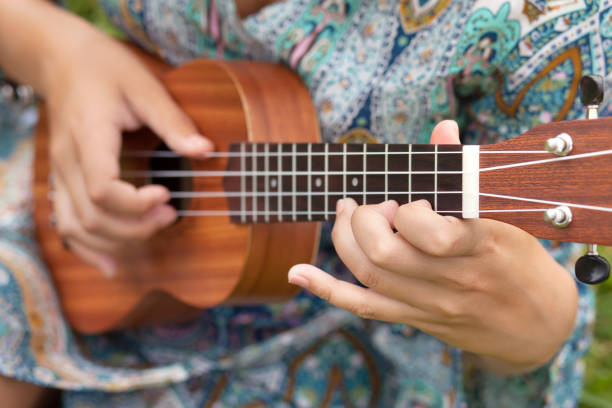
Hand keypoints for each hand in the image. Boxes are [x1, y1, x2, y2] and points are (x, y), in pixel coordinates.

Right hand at [45, 25, 212, 276]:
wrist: (64, 59)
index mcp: (89, 136)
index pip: (102, 189)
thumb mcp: (145, 86)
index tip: (168, 194)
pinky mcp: (63, 179)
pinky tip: (113, 266)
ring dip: (116, 241)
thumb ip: (174, 122)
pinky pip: (67, 224)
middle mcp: (68, 160)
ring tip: (155, 228)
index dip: (136, 204)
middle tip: (172, 215)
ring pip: (76, 227)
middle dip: (135, 227)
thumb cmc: (106, 69)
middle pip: (92, 216)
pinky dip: (89, 248)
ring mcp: (61, 172)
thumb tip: (206, 151)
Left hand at [288, 121, 578, 373]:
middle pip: (384, 252)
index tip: (411, 198)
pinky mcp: (414, 318)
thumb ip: (465, 174)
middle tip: (373, 204)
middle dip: (364, 219)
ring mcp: (428, 304)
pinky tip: (298, 274)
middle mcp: (449, 281)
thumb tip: (442, 128)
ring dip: (344, 238)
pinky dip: (326, 289)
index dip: (408, 210)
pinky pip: (364, 306)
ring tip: (347, 215)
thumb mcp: (505, 216)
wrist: (535, 327)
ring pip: (369, 274)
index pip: (430, 233)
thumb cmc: (521, 263)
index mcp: (478, 247)